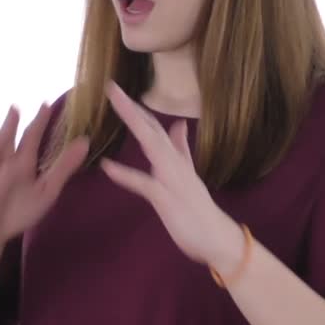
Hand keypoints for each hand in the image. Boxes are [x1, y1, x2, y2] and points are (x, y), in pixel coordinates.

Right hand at [0, 102, 89, 249]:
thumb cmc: (20, 207)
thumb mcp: (47, 189)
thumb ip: (64, 167)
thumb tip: (85, 141)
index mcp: (23, 164)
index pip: (31, 139)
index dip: (39, 123)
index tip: (46, 104)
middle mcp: (5, 168)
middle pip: (8, 144)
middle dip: (11, 127)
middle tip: (15, 108)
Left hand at [99, 80, 240, 264]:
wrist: (218, 238)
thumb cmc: (199, 210)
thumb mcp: (189, 175)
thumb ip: (182, 150)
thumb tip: (179, 124)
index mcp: (175, 159)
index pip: (155, 128)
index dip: (137, 110)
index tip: (118, 92)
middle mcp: (174, 163)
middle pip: (151, 128)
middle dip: (131, 107)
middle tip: (111, 86)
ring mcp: (171, 178)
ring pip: (151, 144)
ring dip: (133, 122)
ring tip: (115, 105)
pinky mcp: (166, 198)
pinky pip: (143, 183)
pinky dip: (124, 174)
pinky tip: (106, 166)